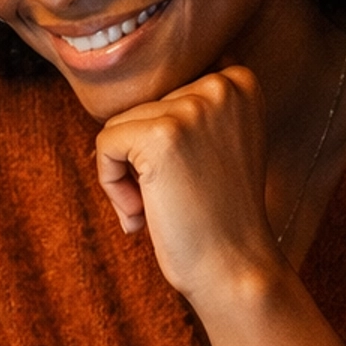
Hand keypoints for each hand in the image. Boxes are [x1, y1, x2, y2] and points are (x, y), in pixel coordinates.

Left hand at [95, 63, 280, 312]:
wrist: (235, 268)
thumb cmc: (219, 215)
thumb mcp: (221, 143)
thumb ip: (194, 110)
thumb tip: (133, 76)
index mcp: (240, 83)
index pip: (166, 95)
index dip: (165, 143)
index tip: (188, 179)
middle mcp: (221, 86)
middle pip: (142, 109)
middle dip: (144, 160)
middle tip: (174, 202)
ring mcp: (192, 108)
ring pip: (120, 127)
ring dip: (127, 176)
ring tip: (159, 210)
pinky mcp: (160, 135)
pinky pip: (105, 145)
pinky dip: (111, 185)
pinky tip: (141, 215)